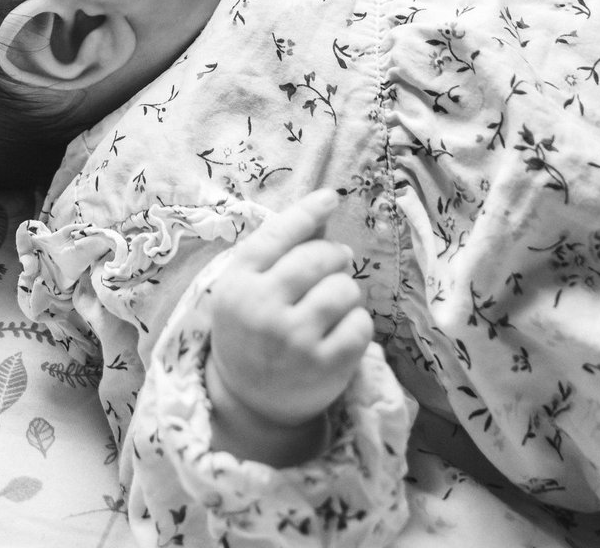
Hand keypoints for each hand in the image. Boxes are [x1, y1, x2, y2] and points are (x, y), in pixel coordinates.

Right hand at [207, 191, 371, 463]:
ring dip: (346, 291)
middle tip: (336, 263)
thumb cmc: (251, 330)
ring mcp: (294, 339)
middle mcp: (263, 308)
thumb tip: (323, 211)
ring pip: (344, 289)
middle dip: (334, 256)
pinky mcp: (324, 366)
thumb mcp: (249, 287)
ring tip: (335, 302)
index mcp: (238, 282)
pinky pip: (360, 325)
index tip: (331, 197)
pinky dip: (358, 323)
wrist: (247, 401)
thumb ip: (280, 251)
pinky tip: (342, 330)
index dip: (308, 211)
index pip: (278, 234)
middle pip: (318, 257)